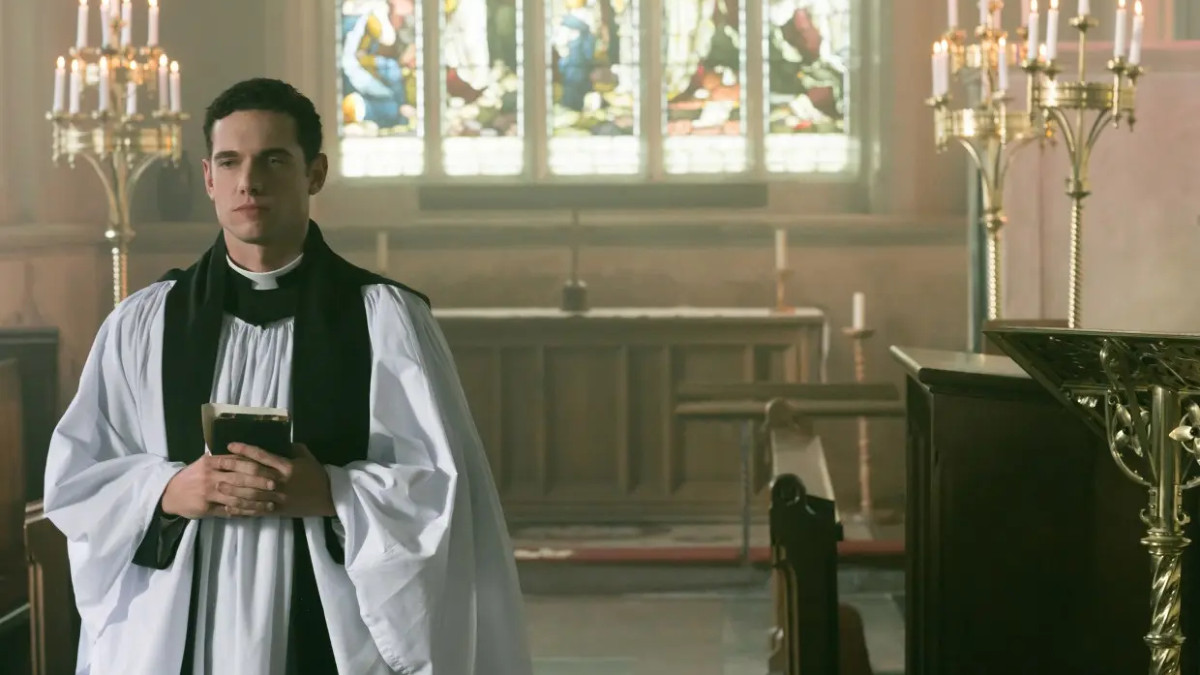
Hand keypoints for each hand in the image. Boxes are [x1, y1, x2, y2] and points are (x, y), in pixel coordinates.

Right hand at [160, 453, 285, 518]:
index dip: (255, 468)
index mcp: (211, 462)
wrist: (170, 493)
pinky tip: (255, 513)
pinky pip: (228, 510)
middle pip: (239, 480)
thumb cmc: (193, 476)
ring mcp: (208, 493)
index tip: (271, 472)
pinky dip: (243, 512)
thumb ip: (226, 461)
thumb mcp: (206, 463)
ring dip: (255, 502)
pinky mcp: (206, 508)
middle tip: (274, 487)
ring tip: (269, 504)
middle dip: (259, 484)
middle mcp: (209, 476)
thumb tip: (252, 457)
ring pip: (236, 497)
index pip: (237, 463)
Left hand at [227, 442, 335, 517]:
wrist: (329, 498)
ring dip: (234, 491)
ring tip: (218, 486)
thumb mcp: (307, 457)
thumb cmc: (317, 475)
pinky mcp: (278, 512)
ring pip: (252, 494)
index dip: (246, 450)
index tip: (231, 445)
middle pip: (253, 474)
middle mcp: (280, 482)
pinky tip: (229, 508)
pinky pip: (257, 511)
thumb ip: (292, 448)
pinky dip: (242, 510)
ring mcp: (278, 498)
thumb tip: (279, 441)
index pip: (263, 456)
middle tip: (218, 464)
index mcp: (287, 467)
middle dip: (234, 468)